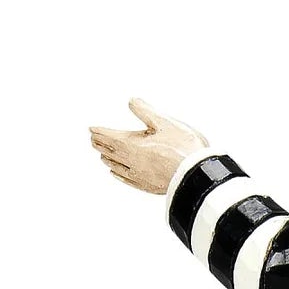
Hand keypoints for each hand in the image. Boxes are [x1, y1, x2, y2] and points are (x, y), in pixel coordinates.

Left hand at [89, 99, 208, 194]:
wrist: (196, 176)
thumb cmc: (183, 149)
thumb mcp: (164, 122)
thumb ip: (145, 111)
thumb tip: (132, 101)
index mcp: (133, 145)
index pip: (110, 136)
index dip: (100, 131)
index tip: (91, 128)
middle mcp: (132, 161)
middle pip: (111, 151)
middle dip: (100, 144)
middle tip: (93, 140)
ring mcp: (140, 176)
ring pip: (117, 166)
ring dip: (108, 159)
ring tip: (102, 155)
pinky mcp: (148, 186)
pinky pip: (127, 180)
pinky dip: (118, 174)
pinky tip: (116, 173)